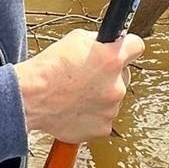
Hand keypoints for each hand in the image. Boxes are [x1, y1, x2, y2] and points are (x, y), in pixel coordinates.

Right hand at [14, 28, 143, 143]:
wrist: (31, 98)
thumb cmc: (48, 69)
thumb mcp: (76, 39)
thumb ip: (99, 43)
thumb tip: (108, 45)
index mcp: (112, 59)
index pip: (137, 46)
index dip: (128, 47)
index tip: (124, 50)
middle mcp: (116, 85)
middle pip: (124, 75)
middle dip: (110, 75)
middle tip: (88, 76)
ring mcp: (111, 109)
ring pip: (113, 98)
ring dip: (100, 96)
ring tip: (76, 93)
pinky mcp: (102, 128)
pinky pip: (103, 117)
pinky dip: (93, 114)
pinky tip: (76, 107)